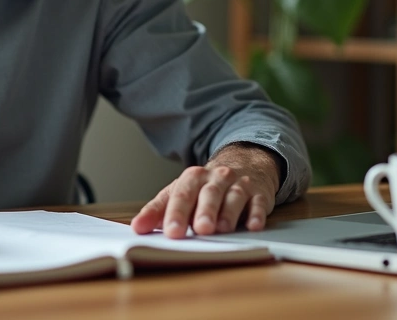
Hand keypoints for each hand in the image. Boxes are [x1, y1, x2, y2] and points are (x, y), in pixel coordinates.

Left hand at [131, 143, 280, 237]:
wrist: (243, 164)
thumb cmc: (205, 187)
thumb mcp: (180, 193)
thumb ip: (159, 210)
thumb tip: (137, 227)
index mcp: (192, 178)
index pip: (182, 195)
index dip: (176, 213)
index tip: (171, 231)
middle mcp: (216, 178)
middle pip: (209, 194)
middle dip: (204, 211)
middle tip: (200, 229)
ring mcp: (239, 184)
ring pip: (233, 196)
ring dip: (228, 213)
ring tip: (221, 229)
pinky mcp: (259, 194)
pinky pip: (259, 203)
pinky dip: (257, 214)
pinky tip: (254, 225)